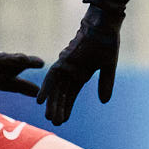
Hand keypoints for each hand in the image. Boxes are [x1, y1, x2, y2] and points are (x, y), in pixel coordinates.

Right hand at [0, 48, 43, 97]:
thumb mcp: (8, 82)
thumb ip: (23, 87)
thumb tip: (39, 93)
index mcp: (10, 64)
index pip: (23, 63)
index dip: (33, 62)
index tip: (43, 63)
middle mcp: (1, 60)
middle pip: (14, 59)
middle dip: (24, 59)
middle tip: (34, 60)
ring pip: (0, 59)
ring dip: (10, 59)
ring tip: (21, 59)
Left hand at [35, 2, 123, 123]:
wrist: (104, 25)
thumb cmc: (107, 42)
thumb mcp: (108, 67)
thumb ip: (105, 83)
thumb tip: (104, 102)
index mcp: (81, 73)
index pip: (71, 94)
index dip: (67, 107)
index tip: (63, 120)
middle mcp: (71, 71)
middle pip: (62, 93)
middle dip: (58, 108)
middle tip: (54, 123)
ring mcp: (66, 65)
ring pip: (56, 88)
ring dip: (52, 102)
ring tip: (49, 117)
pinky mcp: (64, 60)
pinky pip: (52, 77)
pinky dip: (46, 89)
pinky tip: (40, 100)